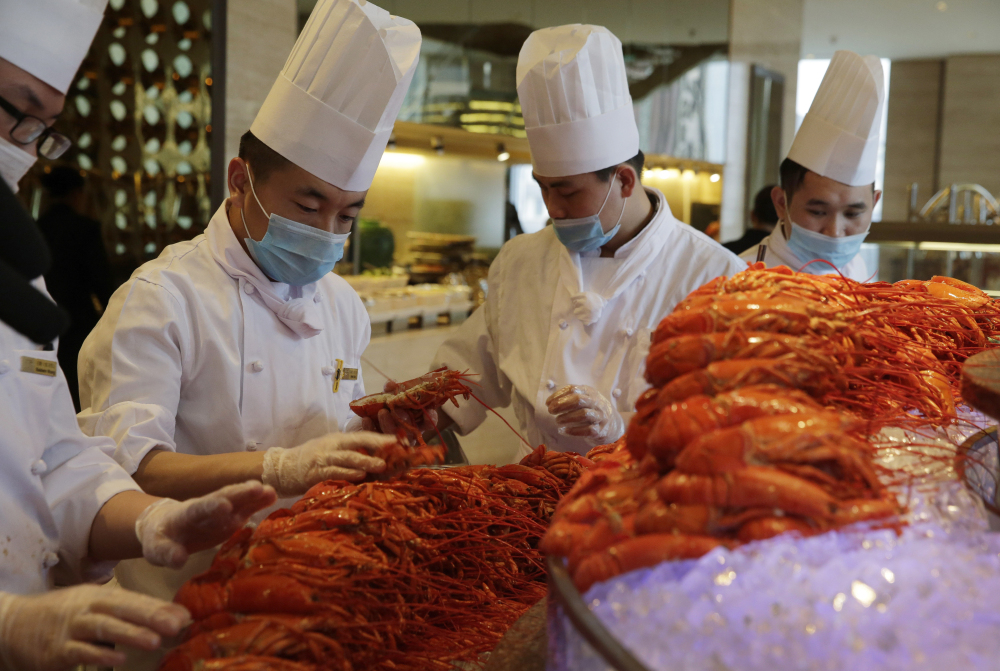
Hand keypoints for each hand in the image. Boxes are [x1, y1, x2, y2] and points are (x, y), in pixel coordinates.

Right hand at [0, 585, 189, 669]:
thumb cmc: (67, 616)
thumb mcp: (95, 607)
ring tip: (155, 641)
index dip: (159, 607)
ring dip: (130, 634)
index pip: (134, 600)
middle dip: (152, 616)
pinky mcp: (57, 650)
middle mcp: (87, 608)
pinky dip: (99, 656)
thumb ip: (128, 612)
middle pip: (122, 609)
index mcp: (100, 596)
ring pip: (103, 628)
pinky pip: (80, 651)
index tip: (185, 616)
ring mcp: (71, 628)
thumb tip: (171, 618)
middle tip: (178, 625)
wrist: (15, 625)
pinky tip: (119, 660)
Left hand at [135, 481, 276, 568]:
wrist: (165, 525)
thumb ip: (167, 553)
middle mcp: (205, 507)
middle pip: (222, 497)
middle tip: (257, 489)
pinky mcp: (230, 516)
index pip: (197, 509)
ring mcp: (219, 510)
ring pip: (236, 499)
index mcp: (184, 515)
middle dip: (239, 495)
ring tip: (270, 491)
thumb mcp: (156, 549)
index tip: (224, 506)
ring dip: (252, 496)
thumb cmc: (160, 538)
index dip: (210, 508)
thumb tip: (178, 560)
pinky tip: (272, 496)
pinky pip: (245, 507)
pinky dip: (257, 502)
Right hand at [261, 432, 394, 496]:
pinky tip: (359, 476)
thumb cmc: (311, 460)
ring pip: (347, 458)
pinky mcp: (315, 473)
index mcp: (338, 439)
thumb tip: (377, 458)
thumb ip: (350, 452)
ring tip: (380, 465)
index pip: (362, 436)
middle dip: (376, 447)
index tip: (397, 441)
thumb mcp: (331, 451)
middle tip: (394, 451)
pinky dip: (347, 474)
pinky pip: (334, 472)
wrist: (282, 468)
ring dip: (365, 461)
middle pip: (357, 443)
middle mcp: (332, 445)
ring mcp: (323, 458)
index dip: (379, 438)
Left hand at [361, 376, 438, 442]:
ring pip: (393, 438)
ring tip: (382, 412)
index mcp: (414, 422)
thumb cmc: (379, 406)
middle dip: (405, 420)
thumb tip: (391, 383)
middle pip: (410, 432)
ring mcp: (391, 443)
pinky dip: (371, 428)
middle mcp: (406, 434)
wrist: (360, 417)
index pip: (427, 423)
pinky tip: (366, 419)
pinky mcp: (375, 447)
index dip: (430, 418)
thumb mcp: (386, 397)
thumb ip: (391, 391)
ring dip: (389, 425)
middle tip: (397, 410)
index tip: (430, 411)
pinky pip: (373, 441)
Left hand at [545, 385, 624, 446]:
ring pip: (583, 414)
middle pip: (578, 400)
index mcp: (590, 392)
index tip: (548, 403)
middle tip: (551, 411)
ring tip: (557, 421)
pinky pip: (587, 430)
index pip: (573, 389)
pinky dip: (573, 431)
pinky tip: (563, 431)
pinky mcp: (601, 430)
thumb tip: (551, 402)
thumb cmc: (593, 410)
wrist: (613, 425)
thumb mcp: (585, 399)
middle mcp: (596, 402)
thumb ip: (571, 397)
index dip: (558, 395)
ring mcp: (600, 416)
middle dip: (561, 405)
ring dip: (567, 417)